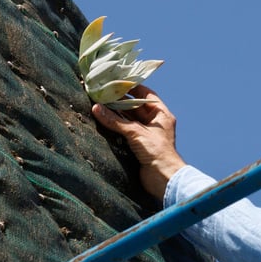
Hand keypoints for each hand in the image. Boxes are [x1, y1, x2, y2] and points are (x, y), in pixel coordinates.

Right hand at [91, 85, 186, 199]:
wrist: (164, 178)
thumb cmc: (157, 152)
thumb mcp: (135, 132)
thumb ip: (115, 121)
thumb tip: (97, 108)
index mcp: (161, 115)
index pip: (145, 95)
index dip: (131, 88)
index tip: (116, 83)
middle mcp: (155, 123)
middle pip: (135, 107)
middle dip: (119, 102)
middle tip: (102, 94)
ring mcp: (147, 134)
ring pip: (129, 120)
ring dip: (116, 115)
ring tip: (100, 106)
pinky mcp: (140, 146)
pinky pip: (126, 132)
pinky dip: (116, 127)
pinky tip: (104, 121)